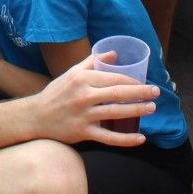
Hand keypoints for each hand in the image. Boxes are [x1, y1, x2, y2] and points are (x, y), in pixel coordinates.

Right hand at [34, 54, 158, 146]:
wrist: (36, 117)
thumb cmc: (56, 93)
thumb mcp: (71, 73)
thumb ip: (92, 62)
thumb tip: (114, 53)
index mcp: (81, 79)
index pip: (113, 78)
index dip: (132, 80)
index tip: (145, 82)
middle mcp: (83, 96)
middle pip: (118, 93)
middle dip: (140, 93)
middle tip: (156, 93)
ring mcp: (83, 115)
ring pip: (116, 113)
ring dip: (137, 111)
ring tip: (151, 109)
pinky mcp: (83, 132)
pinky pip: (108, 138)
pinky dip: (126, 139)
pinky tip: (140, 138)